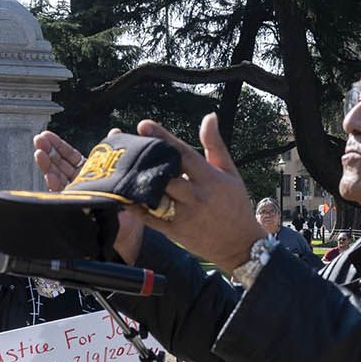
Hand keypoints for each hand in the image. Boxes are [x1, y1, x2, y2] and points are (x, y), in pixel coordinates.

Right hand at [35, 128, 148, 262]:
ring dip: (46, 165)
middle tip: (39, 139)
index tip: (47, 135)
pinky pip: (62, 195)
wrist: (129, 229)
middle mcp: (79, 182)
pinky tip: (49, 175)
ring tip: (38, 152)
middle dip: (48, 151)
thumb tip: (115, 131)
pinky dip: (55, 185)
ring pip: (56, 177)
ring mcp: (75, 194)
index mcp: (88, 172)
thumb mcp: (122, 172)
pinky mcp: (74, 206)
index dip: (58, 146)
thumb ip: (114, 152)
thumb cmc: (127, 201)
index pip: (69, 156)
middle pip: (59, 164)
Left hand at [134, 115, 267, 271]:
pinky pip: (149, 217)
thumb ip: (215, 144)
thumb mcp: (230, 172)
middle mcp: (195, 195)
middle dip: (145, 160)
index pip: (182, 153)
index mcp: (209, 178)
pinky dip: (135, 206)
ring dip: (137, 183)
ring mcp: (183, 215)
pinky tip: (123, 194)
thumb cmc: (235, 204)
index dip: (162, 137)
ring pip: (154, 196)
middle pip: (164, 174)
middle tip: (127, 147)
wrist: (240, 244)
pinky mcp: (174, 231)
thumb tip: (209, 117)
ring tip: (120, 169)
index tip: (143, 125)